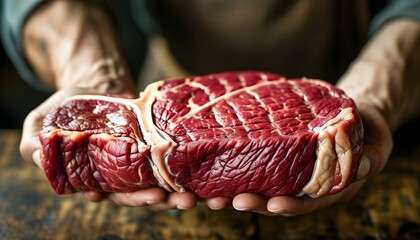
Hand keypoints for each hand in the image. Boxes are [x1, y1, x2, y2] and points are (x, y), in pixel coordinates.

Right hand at [20, 0, 200, 209]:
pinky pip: (172, 157)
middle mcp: (121, 174)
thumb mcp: (41, 123)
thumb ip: (36, 142)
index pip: (114, 195)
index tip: (149, 197)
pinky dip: (185, 164)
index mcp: (96, 178)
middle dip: (162, 198)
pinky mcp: (154, 143)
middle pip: (144, 193)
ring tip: (196, 194)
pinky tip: (200, 169)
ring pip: (162, 180)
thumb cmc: (64, 110)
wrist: (92, 89)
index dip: (131, 198)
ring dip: (179, 188)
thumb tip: (35, 152)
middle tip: (181, 200)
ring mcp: (140, 159)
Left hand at [201, 101, 391, 215]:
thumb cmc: (365, 129)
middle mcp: (303, 182)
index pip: (307, 202)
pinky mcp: (275, 151)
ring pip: (259, 184)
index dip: (291, 206)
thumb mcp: (375, 143)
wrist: (354, 112)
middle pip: (276, 199)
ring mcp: (287, 167)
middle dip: (253, 202)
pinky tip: (215, 166)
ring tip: (212, 196)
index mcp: (328, 187)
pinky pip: (255, 161)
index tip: (274, 206)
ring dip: (235, 191)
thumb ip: (369, 157)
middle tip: (231, 202)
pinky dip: (235, 166)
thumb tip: (361, 166)